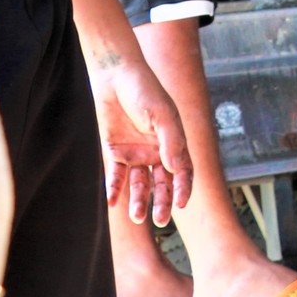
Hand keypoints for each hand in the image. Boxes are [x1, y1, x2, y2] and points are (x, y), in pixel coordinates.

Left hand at [92, 55, 192, 225]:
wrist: (113, 76)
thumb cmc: (144, 90)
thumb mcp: (162, 114)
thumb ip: (170, 140)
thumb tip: (175, 168)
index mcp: (174, 143)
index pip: (183, 172)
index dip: (183, 188)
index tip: (181, 204)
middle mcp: (156, 152)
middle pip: (162, 183)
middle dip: (162, 203)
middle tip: (160, 221)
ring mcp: (135, 153)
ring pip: (139, 184)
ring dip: (139, 201)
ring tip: (137, 218)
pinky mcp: (114, 151)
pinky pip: (115, 175)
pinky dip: (114, 188)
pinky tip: (112, 201)